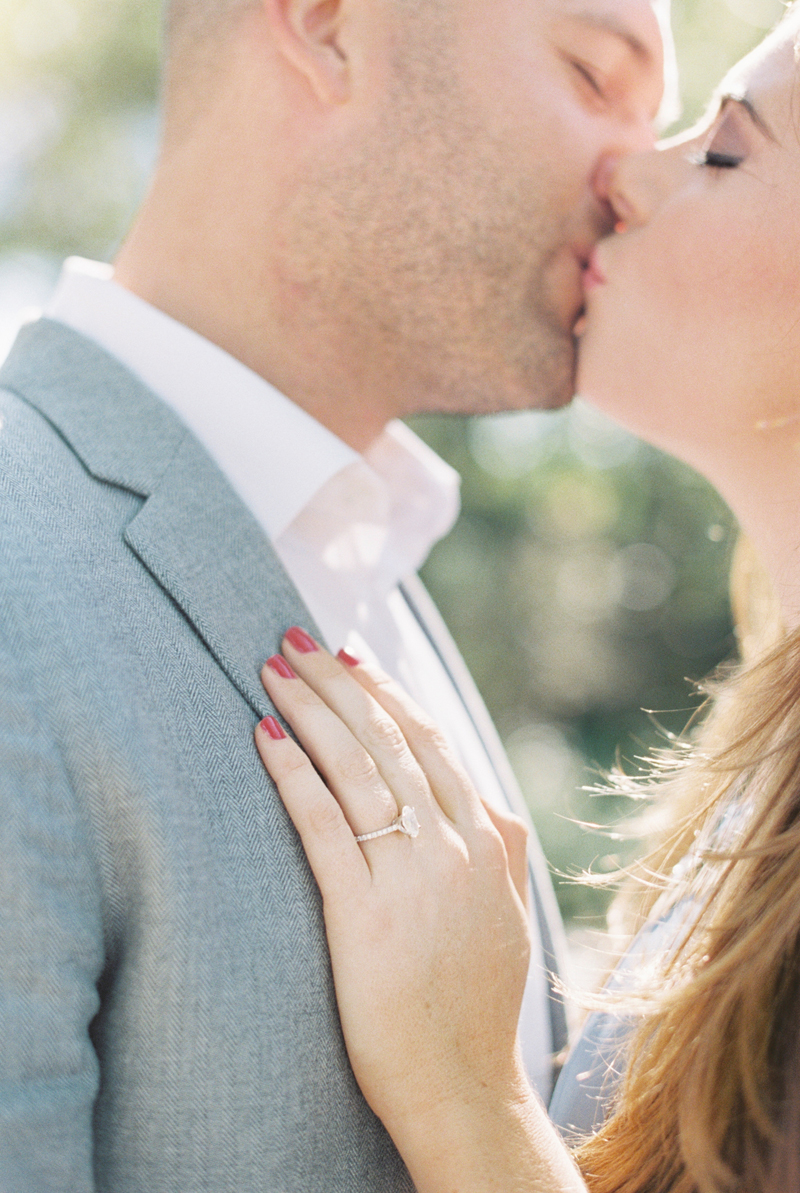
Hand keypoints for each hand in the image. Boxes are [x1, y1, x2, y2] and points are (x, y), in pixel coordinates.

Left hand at [254, 629, 532, 1149]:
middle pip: (388, 739)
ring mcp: (414, 876)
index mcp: (490, 838)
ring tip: (272, 670)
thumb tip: (483, 799)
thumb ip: (499, 849)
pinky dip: (292, 774)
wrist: (468, 1088)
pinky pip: (324, 825)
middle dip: (337, 682)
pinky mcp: (366, 913)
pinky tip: (264, 738)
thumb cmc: (478, 1005)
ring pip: (355, 768)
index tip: (350, 657)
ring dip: (310, 711)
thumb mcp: (509, 913)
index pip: (430, 741)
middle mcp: (455, 844)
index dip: (385, 692)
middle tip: (294, 639)